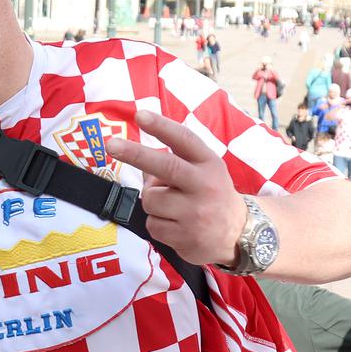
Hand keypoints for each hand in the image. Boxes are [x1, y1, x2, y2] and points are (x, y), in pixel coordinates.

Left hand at [105, 109, 245, 266]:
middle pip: (166, 166)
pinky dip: (157, 224)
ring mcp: (196, 213)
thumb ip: (174, 161)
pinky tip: (177, 226)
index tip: (140, 114)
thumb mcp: (203, 171)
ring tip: (174, 208)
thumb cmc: (210, 195)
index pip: (184, 140)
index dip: (162, 127)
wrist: (239, 234)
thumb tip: (137, 156)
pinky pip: (152, 224)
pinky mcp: (187, 237)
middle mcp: (205, 186)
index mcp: (209, 164)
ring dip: (153, 203)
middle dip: (135, 154)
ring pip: (150, 200)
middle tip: (111, 144)